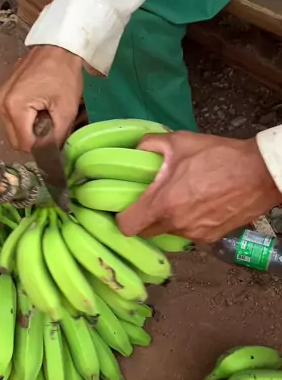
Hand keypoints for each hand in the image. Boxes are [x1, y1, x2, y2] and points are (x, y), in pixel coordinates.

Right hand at [0, 45, 83, 151]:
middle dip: (34, 139)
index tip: (55, 138)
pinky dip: (24, 119)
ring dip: (29, 130)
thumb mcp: (66, 109)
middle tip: (52, 125)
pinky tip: (38, 107)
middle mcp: (0, 103)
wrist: (58, 46)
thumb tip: (51, 156)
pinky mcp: (1, 93)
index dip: (41, 147)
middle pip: (15, 139)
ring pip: (13, 130)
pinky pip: (11, 118)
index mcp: (14, 107)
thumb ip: (57, 137)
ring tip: (46, 114)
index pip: (24, 144)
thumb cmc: (64, 74)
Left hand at [117, 131, 281, 242]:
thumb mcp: (179, 142)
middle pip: (146, 231)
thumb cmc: (219, 156)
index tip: (125, 206)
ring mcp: (195, 234)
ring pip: (169, 232)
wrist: (259, 173)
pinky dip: (188, 222)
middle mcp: (177, 225)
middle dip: (144, 217)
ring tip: (181, 197)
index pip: (127, 227)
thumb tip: (134, 150)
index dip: (122, 217)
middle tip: (151, 199)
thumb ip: (150, 145)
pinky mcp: (211, 237)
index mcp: (164, 204)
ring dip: (168, 218)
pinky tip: (198, 203)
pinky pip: (189, 233)